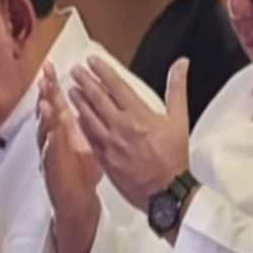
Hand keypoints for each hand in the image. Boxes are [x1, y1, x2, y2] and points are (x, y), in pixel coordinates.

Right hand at [37, 62, 101, 252]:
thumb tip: (92, 99)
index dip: (52, 85)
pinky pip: (50, 156)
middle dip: (45, 94)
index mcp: (62, 130)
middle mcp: (52, 139)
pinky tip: (51, 134)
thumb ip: (83, 122)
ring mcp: (49, 154)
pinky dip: (50, 144)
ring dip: (44, 117)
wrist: (77, 202)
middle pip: (46, 112)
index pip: (56, 103)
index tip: (50, 67)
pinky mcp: (52, 171)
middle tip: (44, 77)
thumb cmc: (82, 171)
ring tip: (46, 102)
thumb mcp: (85, 142)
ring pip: (45, 131)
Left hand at [70, 56, 189, 210]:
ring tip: (71, 90)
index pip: (116, 86)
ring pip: (89, 117)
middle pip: (97, 98)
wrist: (165, 192)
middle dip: (84, 82)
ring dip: (78, 101)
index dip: (102, 71)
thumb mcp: (179, 119)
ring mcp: (109, 143)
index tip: (91, 60)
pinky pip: (89, 137)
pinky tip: (76, 118)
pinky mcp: (104, 158)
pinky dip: (81, 125)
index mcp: (138, 114)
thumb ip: (177, 88)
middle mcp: (120, 126)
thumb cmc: (174, 156)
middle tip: (74, 71)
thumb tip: (182, 62)